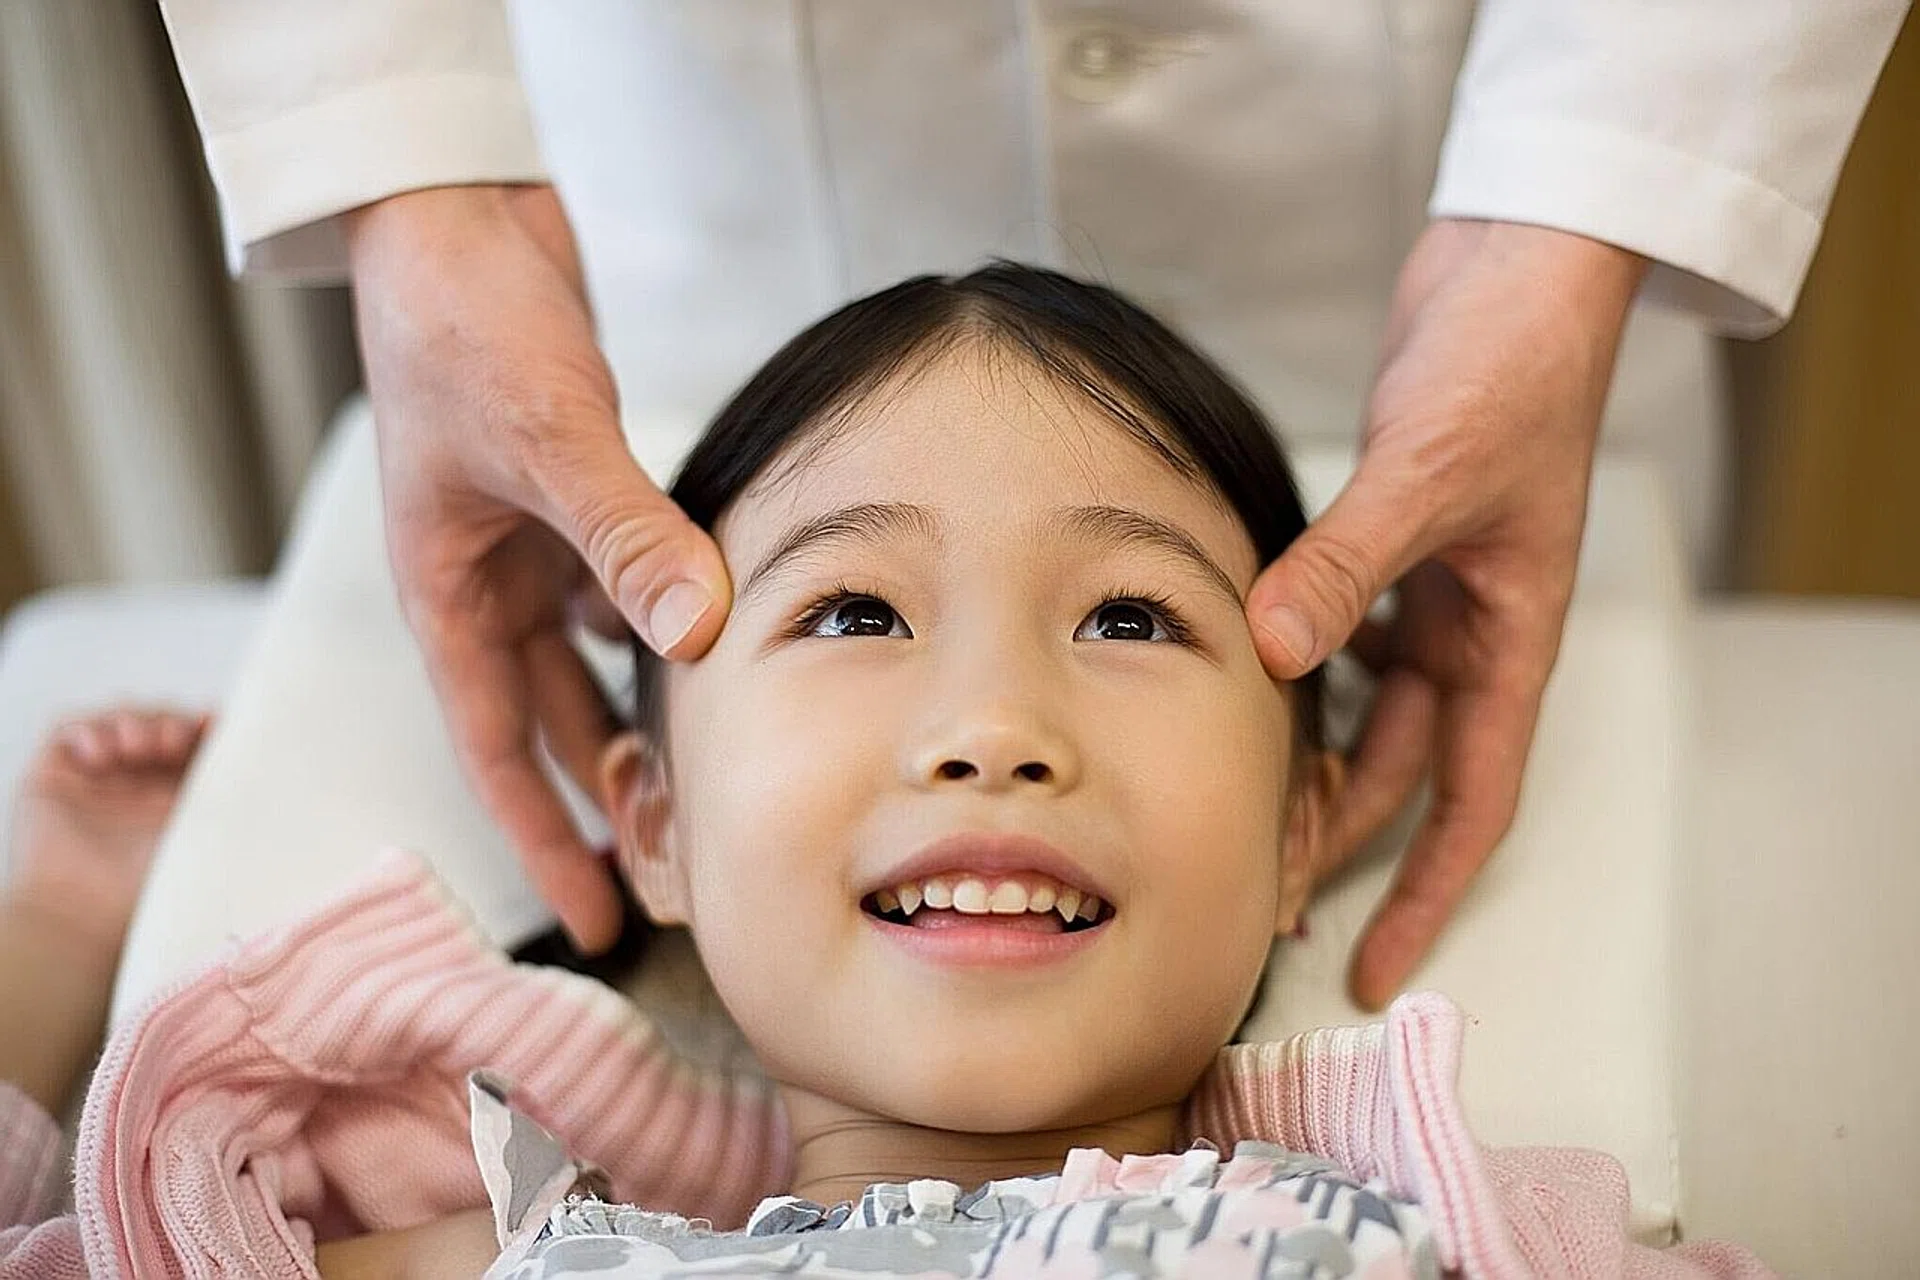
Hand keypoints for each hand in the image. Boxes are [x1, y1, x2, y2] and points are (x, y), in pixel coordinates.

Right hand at [345, 185, 731, 951]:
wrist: (456, 216)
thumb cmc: (461, 320)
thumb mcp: (543, 433)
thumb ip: (624, 535)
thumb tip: (699, 634)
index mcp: (450, 592)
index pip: (497, 747)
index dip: (543, 837)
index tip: (590, 916)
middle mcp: (491, 579)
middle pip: (550, 719)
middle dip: (603, 796)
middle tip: (670, 873)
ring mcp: (535, 538)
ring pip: (595, 656)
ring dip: (642, 709)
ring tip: (705, 776)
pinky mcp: (578, 494)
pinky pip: (631, 578)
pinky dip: (672, 613)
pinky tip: (725, 641)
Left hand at [1248, 219, 1644, 1009]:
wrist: (1516, 268)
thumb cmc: (1511, 366)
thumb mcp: (1430, 471)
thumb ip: (1347, 563)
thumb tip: (1273, 651)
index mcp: (1507, 639)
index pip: (1468, 803)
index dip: (1424, 894)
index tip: (1379, 970)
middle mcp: (1470, 630)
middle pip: (1399, 772)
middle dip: (1336, 841)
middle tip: (1256, 900)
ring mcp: (1428, 588)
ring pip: (1362, 709)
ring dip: (1307, 759)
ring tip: (1232, 812)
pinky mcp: (1387, 542)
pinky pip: (1337, 631)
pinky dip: (1293, 666)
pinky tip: (1238, 683)